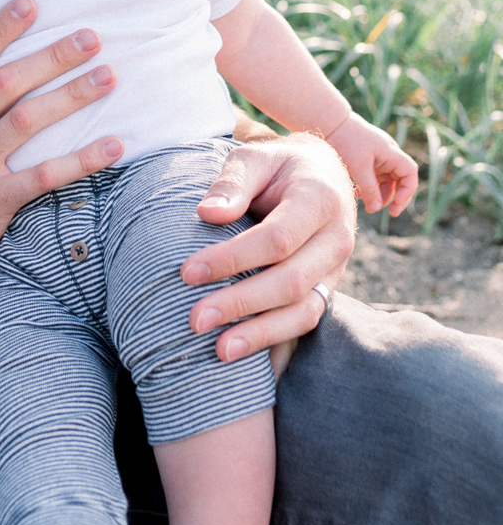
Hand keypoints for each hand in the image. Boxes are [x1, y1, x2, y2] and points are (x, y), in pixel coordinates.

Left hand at [180, 134, 356, 366]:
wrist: (324, 176)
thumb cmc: (278, 167)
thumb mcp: (255, 158)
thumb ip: (232, 182)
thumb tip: (207, 214)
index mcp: (320, 200)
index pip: (276, 239)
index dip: (232, 259)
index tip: (187, 272)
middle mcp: (336, 239)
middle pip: (290, 282)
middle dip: (240, 304)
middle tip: (194, 319)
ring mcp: (336, 270)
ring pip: (304, 311)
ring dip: (261, 334)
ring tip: (219, 352)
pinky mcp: (327, 289)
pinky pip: (306, 322)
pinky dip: (279, 344)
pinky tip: (252, 366)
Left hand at [324, 113, 417, 215]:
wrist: (329, 123)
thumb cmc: (346, 141)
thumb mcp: (358, 167)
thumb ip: (369, 189)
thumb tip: (377, 209)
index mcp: (391, 152)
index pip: (410, 172)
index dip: (407, 190)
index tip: (396, 203)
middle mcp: (388, 154)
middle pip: (399, 180)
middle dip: (393, 197)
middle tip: (387, 212)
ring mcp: (378, 157)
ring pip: (385, 181)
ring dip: (378, 194)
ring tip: (366, 206)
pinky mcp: (366, 159)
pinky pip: (373, 178)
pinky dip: (367, 188)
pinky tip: (356, 195)